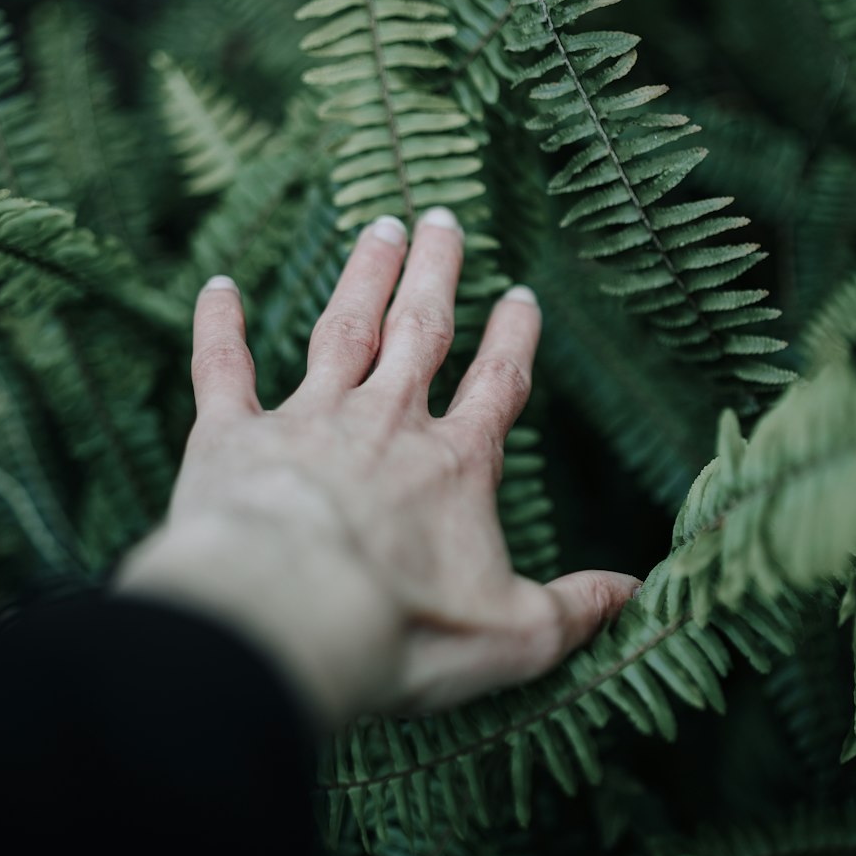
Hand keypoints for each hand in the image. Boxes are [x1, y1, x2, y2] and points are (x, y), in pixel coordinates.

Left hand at [112, 207, 642, 727]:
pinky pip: (223, 369)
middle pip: (420, 333)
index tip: (520, 296)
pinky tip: (218, 288)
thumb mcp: (514, 635)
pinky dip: (219, 328)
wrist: (287, 617)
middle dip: (434, 276)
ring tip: (378, 228)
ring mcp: (308, 420)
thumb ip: (575, 610)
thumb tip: (637, 591)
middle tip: (440, 220)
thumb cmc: (402, 628)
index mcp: (455, 464)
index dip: (512, 339)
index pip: (497, 385)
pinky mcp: (231, 437)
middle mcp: (386, 423)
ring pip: (341, 331)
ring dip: (361, 278)